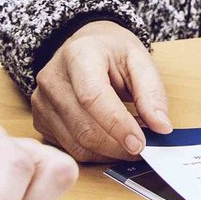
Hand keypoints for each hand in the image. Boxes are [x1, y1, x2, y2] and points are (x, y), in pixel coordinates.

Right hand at [31, 19, 172, 160]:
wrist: (84, 46)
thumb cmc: (112, 53)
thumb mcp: (139, 60)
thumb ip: (152, 93)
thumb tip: (160, 127)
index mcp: (78, 55)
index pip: (93, 97)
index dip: (117, 125)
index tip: (140, 143)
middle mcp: (52, 78)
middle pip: (84, 127)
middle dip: (118, 145)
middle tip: (143, 148)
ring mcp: (41, 101)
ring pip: (76, 144)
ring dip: (109, 152)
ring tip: (129, 142)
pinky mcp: (40, 120)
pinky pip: (69, 149)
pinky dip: (95, 153)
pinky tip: (111, 141)